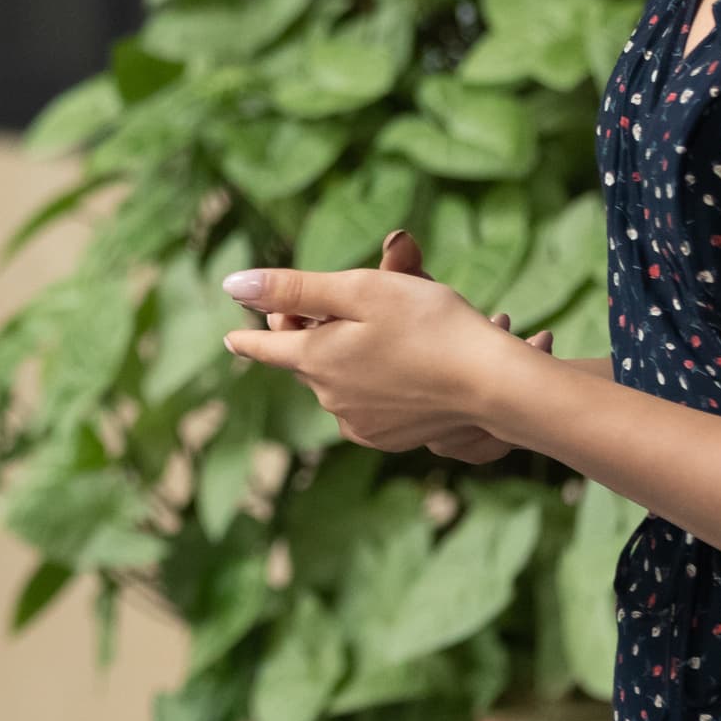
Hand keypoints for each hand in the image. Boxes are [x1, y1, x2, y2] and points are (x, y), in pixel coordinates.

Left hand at [223, 264, 555, 458]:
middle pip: (306, 360)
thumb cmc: (429, 324)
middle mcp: (328, 398)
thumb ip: (294, 287)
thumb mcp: (359, 290)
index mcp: (315, 359)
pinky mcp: (386, 437)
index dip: (250, 336)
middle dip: (316, 333)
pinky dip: (370, 387)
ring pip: (336, 383)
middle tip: (343, 306)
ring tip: (387, 335)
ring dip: (346, 360)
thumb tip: (232, 283)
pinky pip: (362, 407)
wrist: (489, 383)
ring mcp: (357, 423)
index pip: (267, 347)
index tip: (233, 338)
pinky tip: (401, 370)